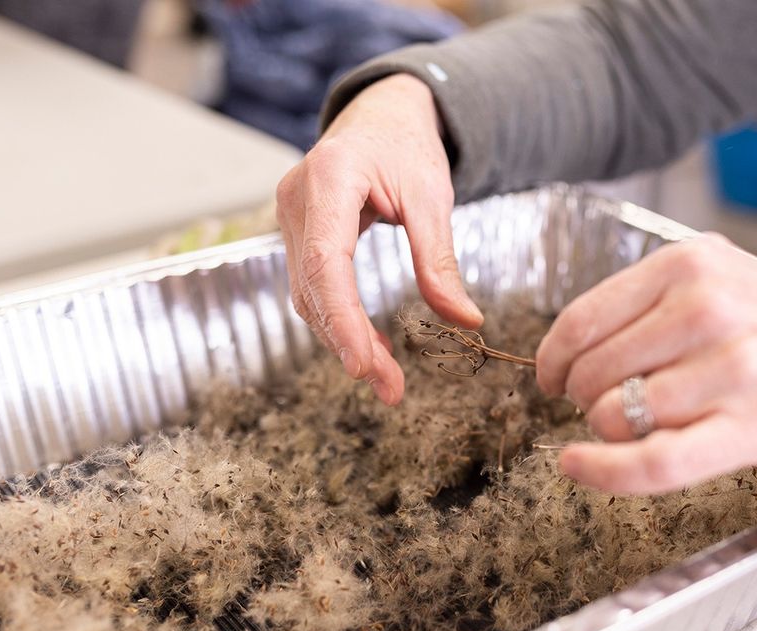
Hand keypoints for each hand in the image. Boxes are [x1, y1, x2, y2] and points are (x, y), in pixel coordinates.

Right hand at [276, 74, 481, 404]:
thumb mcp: (432, 196)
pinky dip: (338, 320)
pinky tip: (369, 347)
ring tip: (386, 379)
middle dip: (349, 343)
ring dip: (343, 340)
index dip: (343, 318)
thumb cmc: (408, 146)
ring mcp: (290, 216)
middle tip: (390, 389)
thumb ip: (440, 259)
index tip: (364, 365)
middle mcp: (297, 198)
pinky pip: (312, 287)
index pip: (327, 262)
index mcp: (330, 177)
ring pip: (307, 295)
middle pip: (314, 288)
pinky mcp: (297, 232)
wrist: (382, 115)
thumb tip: (467, 320)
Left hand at [536, 233, 756, 493]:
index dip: (552, 359)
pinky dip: (603, 470)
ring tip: (643, 422)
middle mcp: (707, 307)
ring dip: (609, 430)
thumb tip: (563, 356)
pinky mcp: (748, 423)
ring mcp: (731, 365)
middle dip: (582, 397)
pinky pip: (651, 460)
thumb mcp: (713, 280)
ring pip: (615, 414)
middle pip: (592, 371)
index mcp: (688, 265)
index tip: (550, 377)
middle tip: (606, 402)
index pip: (582, 320)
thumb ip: (643, 303)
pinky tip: (579, 466)